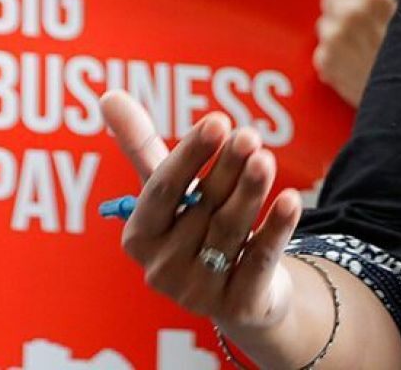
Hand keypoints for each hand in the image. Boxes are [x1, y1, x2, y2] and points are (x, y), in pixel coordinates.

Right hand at [100, 91, 303, 333]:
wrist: (243, 295)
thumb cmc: (199, 229)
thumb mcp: (171, 192)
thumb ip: (142, 146)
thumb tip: (107, 95)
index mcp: (139, 238)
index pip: (163, 190)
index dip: (190, 155)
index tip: (217, 121)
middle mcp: (163, 269)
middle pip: (203, 207)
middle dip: (227, 168)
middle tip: (249, 134)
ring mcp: (199, 293)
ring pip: (230, 230)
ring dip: (250, 191)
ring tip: (265, 158)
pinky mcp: (238, 305)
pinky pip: (259, 259)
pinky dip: (276, 228)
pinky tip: (292, 200)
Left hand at [313, 0, 395, 107]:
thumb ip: (382, 2)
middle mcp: (350, 14)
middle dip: (342, 12)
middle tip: (362, 29)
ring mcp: (334, 39)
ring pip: (324, 26)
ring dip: (337, 35)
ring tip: (360, 51)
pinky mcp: (325, 63)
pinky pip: (321, 53)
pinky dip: (333, 60)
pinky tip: (353, 67)